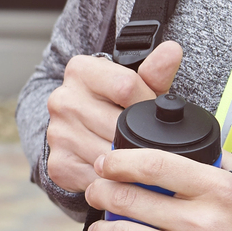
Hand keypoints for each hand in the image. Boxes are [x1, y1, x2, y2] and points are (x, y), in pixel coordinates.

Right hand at [45, 41, 184, 193]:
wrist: (77, 128)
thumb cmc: (111, 101)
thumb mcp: (134, 82)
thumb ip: (154, 70)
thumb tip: (173, 50)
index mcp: (80, 70)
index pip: (126, 85)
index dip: (147, 100)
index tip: (152, 109)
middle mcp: (62, 100)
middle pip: (119, 124)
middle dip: (140, 134)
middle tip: (149, 137)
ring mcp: (58, 133)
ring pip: (111, 155)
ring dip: (129, 161)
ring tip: (136, 155)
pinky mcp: (59, 164)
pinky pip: (100, 179)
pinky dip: (115, 180)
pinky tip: (120, 172)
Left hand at [85, 145, 231, 230]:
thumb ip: (211, 156)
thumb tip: (168, 135)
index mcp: (218, 190)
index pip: (155, 166)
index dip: (119, 162)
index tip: (104, 162)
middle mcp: (204, 223)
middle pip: (130, 199)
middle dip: (101, 192)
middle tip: (96, 191)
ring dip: (100, 229)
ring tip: (100, 227)